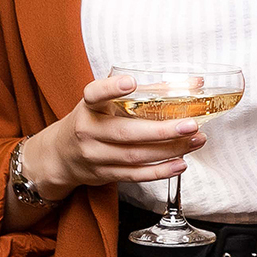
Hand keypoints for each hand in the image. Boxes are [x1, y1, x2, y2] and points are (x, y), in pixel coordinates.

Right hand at [19, 73, 207, 200]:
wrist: (61, 155)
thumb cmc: (93, 120)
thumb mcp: (106, 102)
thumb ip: (145, 90)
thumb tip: (193, 83)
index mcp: (88, 106)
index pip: (94, 94)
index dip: (111, 88)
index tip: (130, 82)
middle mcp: (88, 130)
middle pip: (126, 132)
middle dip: (162, 131)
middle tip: (191, 124)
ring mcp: (95, 155)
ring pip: (135, 155)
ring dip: (170, 150)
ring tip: (196, 141)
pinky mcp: (104, 174)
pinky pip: (135, 175)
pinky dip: (160, 172)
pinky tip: (180, 164)